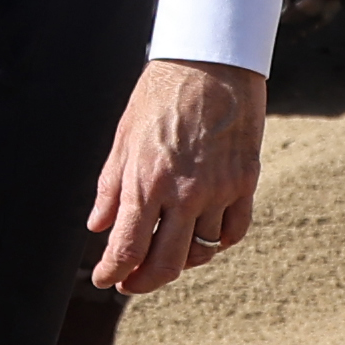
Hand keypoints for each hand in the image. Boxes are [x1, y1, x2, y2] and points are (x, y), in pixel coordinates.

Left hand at [84, 60, 265, 295]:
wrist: (211, 62)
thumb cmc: (161, 94)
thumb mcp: (124, 138)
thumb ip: (111, 187)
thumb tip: (98, 226)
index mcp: (147, 181)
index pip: (127, 248)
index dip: (111, 271)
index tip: (104, 279)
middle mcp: (184, 193)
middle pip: (166, 263)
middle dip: (142, 282)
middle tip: (129, 282)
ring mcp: (219, 189)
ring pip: (202, 250)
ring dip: (181, 258)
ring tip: (166, 249)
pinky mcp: (245, 181)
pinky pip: (234, 231)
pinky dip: (218, 242)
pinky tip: (204, 237)